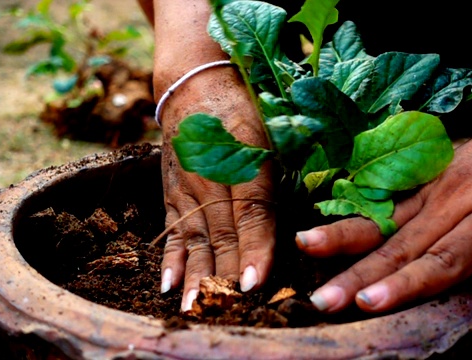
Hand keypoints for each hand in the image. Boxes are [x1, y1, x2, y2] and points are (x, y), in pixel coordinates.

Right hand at [155, 65, 275, 311]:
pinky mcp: (173, 195)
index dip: (254, 249)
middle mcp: (212, 182)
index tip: (254, 283)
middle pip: (222, 236)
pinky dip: (170, 260)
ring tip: (195, 309)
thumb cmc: (245, 108)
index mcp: (244, 164)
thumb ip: (283, 172)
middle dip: (226, 276)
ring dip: (195, 277)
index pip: (252, 214)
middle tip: (229, 311)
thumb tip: (303, 214)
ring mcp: (188, 190)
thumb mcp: (272, 132)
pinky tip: (168, 286)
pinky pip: (172, 231)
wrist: (195, 85)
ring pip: (194, 240)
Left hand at [296, 66, 471, 312]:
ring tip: (372, 301)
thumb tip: (367, 228)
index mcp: (428, 196)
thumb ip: (410, 204)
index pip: (378, 221)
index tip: (302, 245)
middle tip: (321, 300)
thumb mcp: (441, 174)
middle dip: (359, 276)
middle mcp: (452, 204)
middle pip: (402, 246)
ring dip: (412, 277)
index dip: (339, 235)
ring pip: (450, 251)